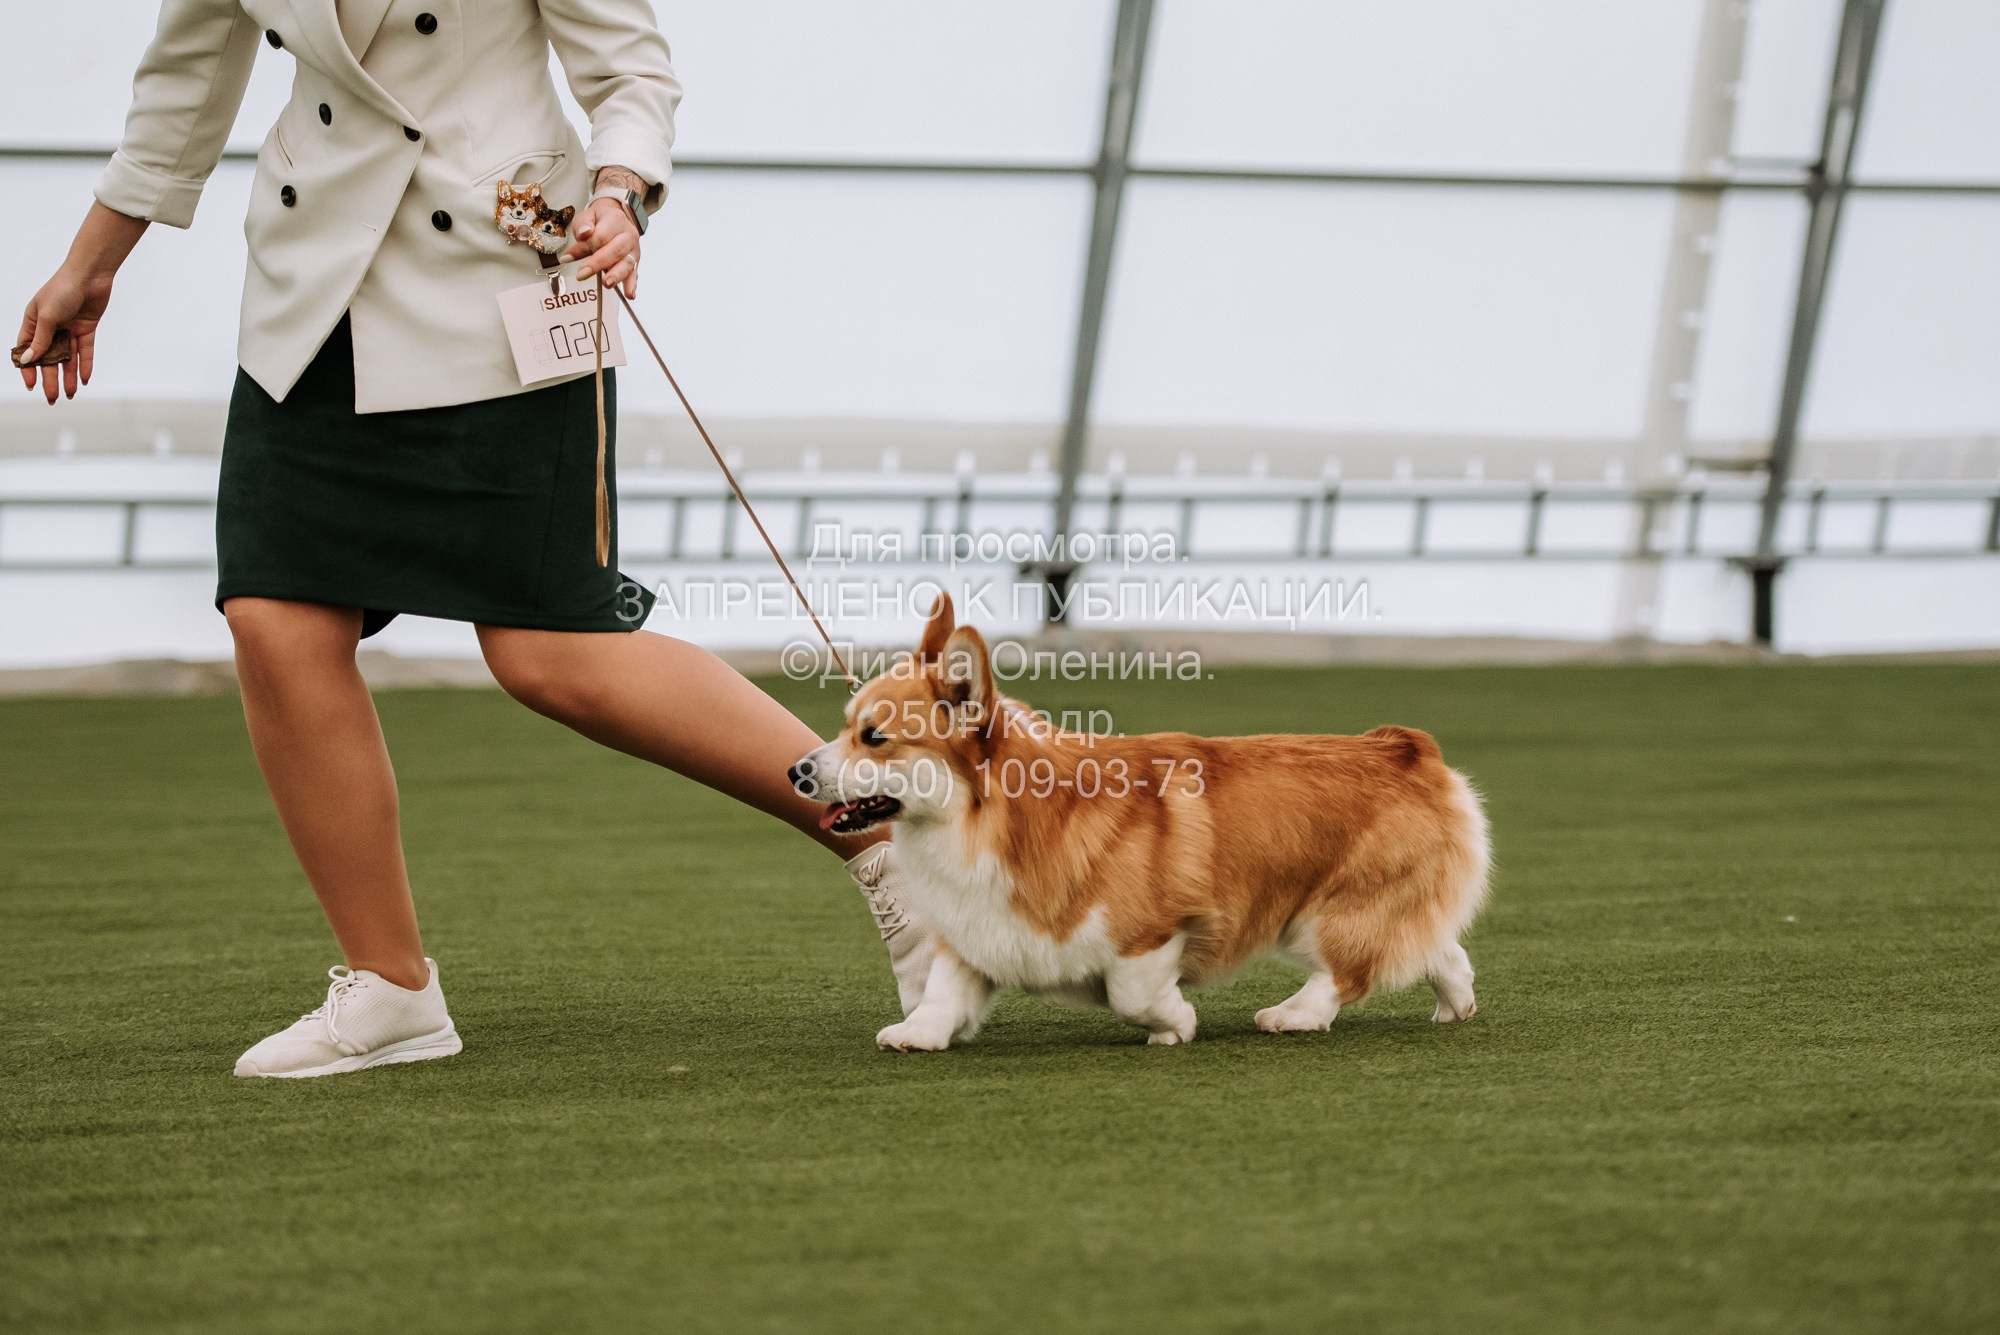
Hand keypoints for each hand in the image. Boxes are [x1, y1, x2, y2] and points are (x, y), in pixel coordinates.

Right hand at [16, 266, 112, 403]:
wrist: (90, 275)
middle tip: (52, 399)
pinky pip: (85, 350)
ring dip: (68, 376)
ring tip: (70, 395)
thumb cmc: (62, 290)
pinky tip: (85, 380)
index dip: (28, 368)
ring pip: (67, 357)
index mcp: (33, 321)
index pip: (27, 350)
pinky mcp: (86, 328)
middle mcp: (50, 326)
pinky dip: (85, 365)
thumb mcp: (47, 316)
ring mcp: (69, 328)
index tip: (31, 385)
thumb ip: (40, 339)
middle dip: (50, 379)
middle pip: (49, 358)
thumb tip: (27, 360)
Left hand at [563, 197, 640, 298]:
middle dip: (598, 264)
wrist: (616, 217)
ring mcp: (633, 249)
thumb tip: (585, 233)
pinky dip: (631, 284)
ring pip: (627, 264)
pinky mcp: (634, 261)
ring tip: (607, 283)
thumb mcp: (587, 215)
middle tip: (582, 274)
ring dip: (617, 275)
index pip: (600, 237)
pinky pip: (634, 274)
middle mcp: (628, 235)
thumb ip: (583, 224)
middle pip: (615, 251)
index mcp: (616, 220)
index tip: (567, 258)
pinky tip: (629, 294)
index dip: (583, 248)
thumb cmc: (600, 219)